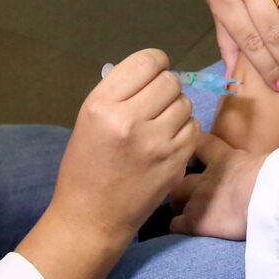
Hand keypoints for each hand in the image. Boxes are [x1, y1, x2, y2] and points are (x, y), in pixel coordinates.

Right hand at [53, 49, 197, 234]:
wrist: (91, 217)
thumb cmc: (85, 166)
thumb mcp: (88, 119)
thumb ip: (119, 92)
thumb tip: (152, 71)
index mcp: (102, 105)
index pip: (145, 61)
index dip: (155, 62)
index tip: (154, 73)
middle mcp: (130, 120)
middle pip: (170, 81)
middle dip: (166, 87)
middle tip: (155, 102)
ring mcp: (156, 143)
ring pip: (185, 103)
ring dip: (176, 108)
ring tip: (159, 123)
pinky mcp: (175, 162)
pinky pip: (193, 128)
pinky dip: (184, 130)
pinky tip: (168, 140)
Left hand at [169, 133, 265, 239]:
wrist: (267, 200)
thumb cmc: (276, 180)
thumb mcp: (270, 164)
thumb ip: (265, 164)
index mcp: (226, 159)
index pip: (203, 142)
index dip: (194, 143)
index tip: (189, 145)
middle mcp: (207, 177)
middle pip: (179, 172)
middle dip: (177, 178)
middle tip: (182, 186)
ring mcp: (198, 199)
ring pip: (174, 198)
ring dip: (177, 203)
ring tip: (180, 210)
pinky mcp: (195, 222)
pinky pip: (176, 225)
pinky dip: (177, 226)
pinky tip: (182, 229)